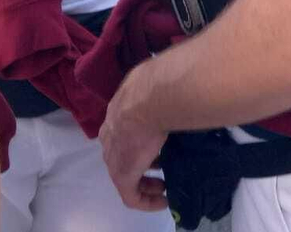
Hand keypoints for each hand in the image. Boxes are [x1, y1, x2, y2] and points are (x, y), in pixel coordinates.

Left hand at [99, 73, 169, 212]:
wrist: (150, 98)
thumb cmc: (157, 90)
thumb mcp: (156, 89)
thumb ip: (160, 95)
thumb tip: (180, 91)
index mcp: (116, 114)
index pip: (123, 133)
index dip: (140, 142)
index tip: (158, 148)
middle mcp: (110, 136)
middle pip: (123, 155)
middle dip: (143, 164)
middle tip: (162, 168)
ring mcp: (114, 157)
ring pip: (127, 175)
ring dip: (145, 181)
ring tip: (164, 184)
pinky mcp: (122, 175)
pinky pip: (132, 196)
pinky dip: (146, 201)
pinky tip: (163, 201)